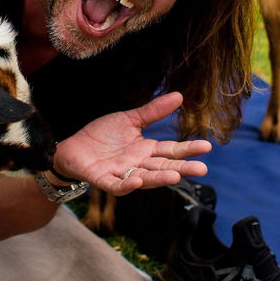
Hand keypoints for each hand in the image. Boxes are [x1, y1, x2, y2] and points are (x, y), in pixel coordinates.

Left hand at [50, 91, 211, 196]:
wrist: (73, 147)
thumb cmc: (102, 135)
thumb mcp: (130, 120)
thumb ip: (153, 111)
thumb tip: (180, 95)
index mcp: (146, 150)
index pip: (171, 151)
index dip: (188, 149)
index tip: (206, 147)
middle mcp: (138, 164)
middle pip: (163, 167)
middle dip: (182, 169)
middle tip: (202, 169)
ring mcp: (121, 173)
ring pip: (144, 178)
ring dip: (159, 178)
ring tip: (176, 176)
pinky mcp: (102, 178)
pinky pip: (116, 185)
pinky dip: (126, 185)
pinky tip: (136, 180)